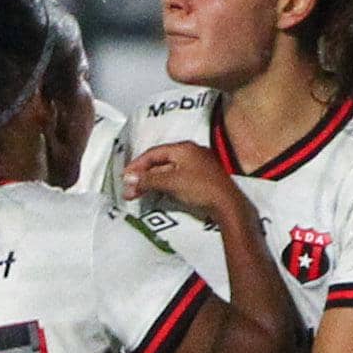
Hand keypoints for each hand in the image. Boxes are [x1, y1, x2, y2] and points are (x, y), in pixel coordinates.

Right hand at [122, 142, 242, 219]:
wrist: (227, 205)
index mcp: (184, 148)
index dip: (137, 165)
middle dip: (143, 176)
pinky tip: (157, 193)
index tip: (126, 177)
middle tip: (130, 189)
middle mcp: (191, 153)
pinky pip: (177, 178)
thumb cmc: (201, 188)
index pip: (154, 153)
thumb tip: (129, 179)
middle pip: (160, 162)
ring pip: (168, 171)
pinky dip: (164, 185)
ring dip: (152, 182)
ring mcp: (198, 165)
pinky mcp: (201, 179)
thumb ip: (148, 179)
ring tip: (139, 194)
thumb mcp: (171, 182)